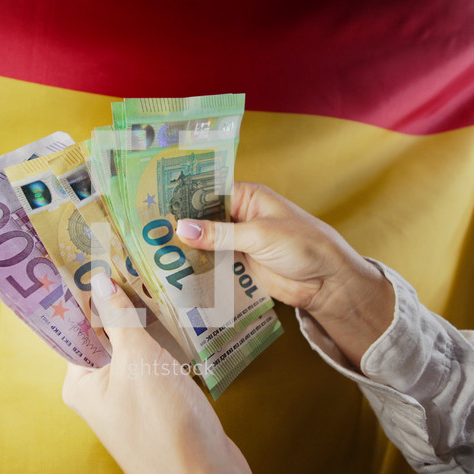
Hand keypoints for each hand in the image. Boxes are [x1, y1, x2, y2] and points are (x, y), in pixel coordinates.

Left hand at [62, 273, 258, 473]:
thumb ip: (121, 319)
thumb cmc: (163, 424)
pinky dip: (166, 338)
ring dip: (146, 318)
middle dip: (119, 300)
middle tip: (130, 257)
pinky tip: (178, 313)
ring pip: (135, 345)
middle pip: (106, 333)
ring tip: (156, 275)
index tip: (92, 256)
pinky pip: (157, 360)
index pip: (75, 326)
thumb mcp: (138, 361)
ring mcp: (132, 396)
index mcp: (81, 380)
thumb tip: (101, 282)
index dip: (83, 293)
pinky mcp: (161, 400)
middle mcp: (101, 388)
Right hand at [175, 182, 394, 367]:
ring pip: (205, 244)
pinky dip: (199, 270)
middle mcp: (239, 217)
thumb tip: (182, 228)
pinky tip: (175, 274)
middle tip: (147, 234)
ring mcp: (238, 242)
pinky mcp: (239, 266)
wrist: (327, 282)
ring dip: (187, 251)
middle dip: (180, 228)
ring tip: (153, 256)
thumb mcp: (260, 235)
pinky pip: (213, 265)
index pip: (207, 192)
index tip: (153, 206)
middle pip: (202, 220)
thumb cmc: (303, 245)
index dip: (182, 199)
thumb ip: (220, 234)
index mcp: (247, 196)